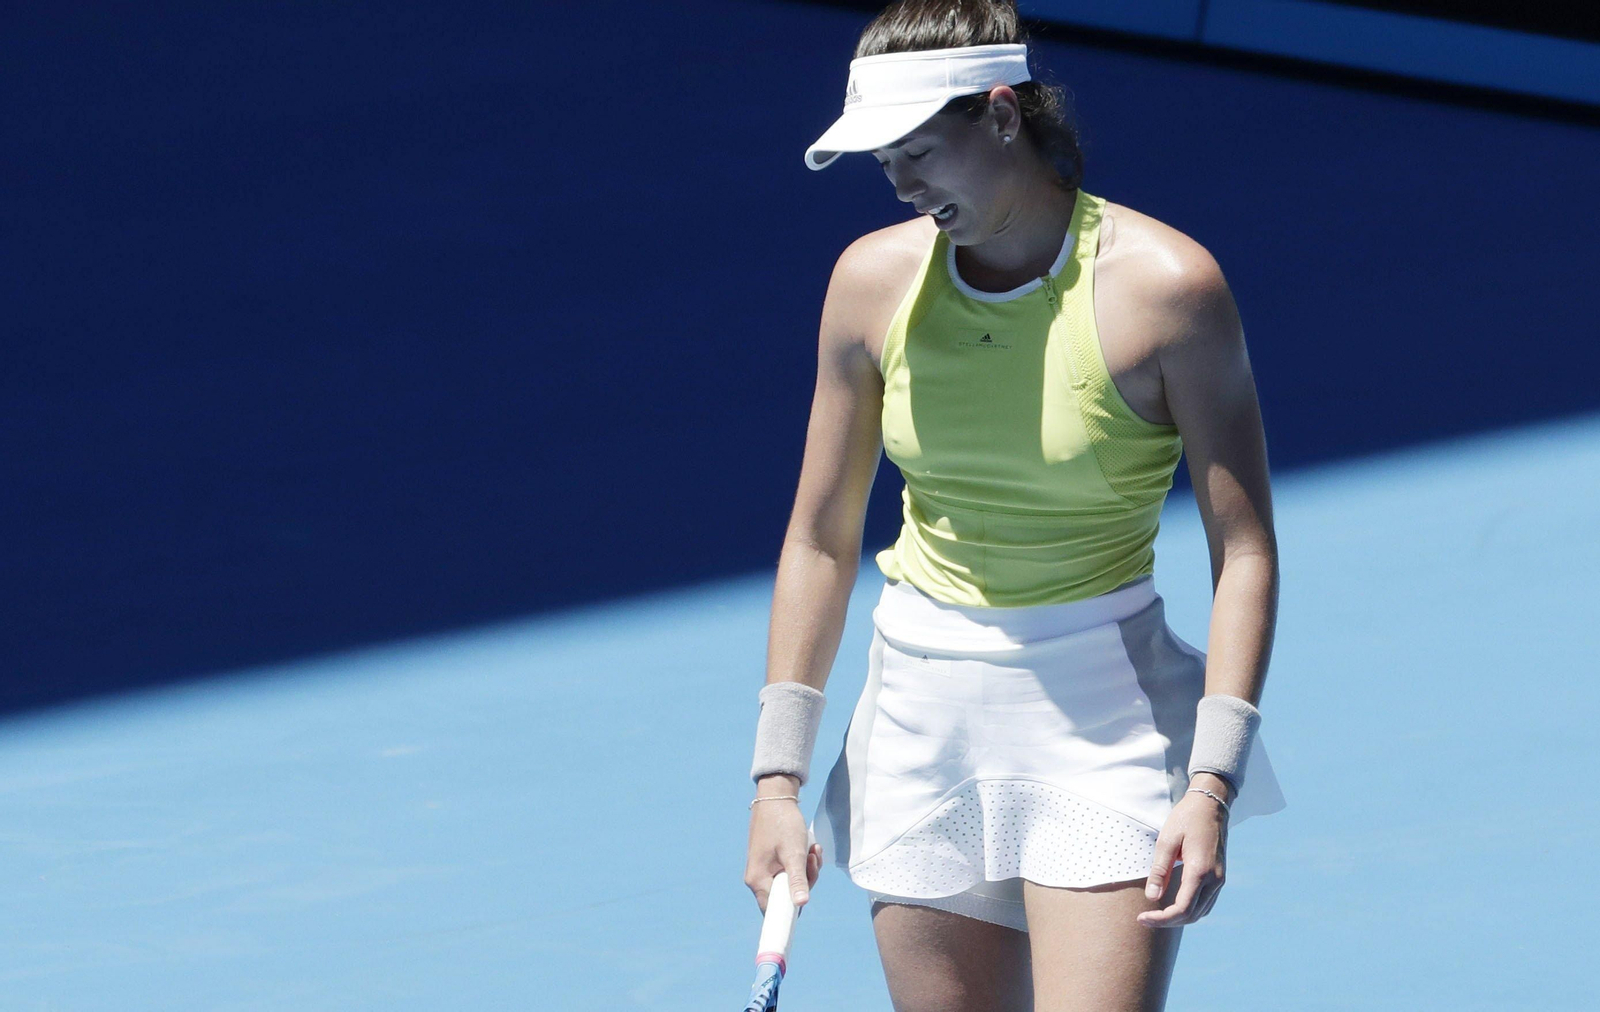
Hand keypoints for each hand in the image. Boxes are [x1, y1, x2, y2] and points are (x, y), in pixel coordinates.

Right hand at [745, 789, 823, 914]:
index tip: (806, 901)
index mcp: (758, 880)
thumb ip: (798, 880)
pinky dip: (803, 862)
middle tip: (812, 859)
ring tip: (813, 850)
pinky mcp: (771, 862)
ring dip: (807, 869)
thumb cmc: (783, 824)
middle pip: (787, 896)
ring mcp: (764, 870)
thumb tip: (801, 905)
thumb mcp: (795, 853)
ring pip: (791, 883)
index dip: (791, 911)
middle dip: (806, 881)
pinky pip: (790, 871)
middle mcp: (757, 878)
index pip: (774, 911)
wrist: (776, 799)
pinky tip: (810, 848)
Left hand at [1137, 778, 1229, 927]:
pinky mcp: (1219, 877)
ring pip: (1200, 912)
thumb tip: (1152, 898)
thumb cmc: (1186, 819)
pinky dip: (1190, 910)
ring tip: (1156, 914)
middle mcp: (1214, 879)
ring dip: (1179, 918)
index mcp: (1200, 870)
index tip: (1142, 918)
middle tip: (1144, 918)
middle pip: (1192, 915)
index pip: (1182, 908)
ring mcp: (1219, 879)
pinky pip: (1205, 903)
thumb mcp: (1166, 841)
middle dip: (1168, 921)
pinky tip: (1173, 905)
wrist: (1210, 804)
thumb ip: (1159, 871)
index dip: (1161, 919)